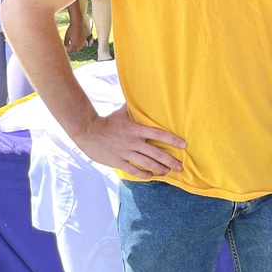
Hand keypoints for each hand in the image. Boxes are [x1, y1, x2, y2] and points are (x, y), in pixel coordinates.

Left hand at [63, 21, 89, 52]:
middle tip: (68, 48)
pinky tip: (76, 43)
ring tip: (72, 46)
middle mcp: (79, 44)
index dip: (68, 50)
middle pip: (76, 50)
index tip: (65, 49)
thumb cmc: (71, 30)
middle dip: (72, 50)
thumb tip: (66, 47)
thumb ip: (66, 43)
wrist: (77, 24)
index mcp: (75, 44)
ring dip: (76, 48)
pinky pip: (82, 45)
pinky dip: (79, 45)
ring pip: (80, 48)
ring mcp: (83, 41)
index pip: (71, 50)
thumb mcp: (66, 37)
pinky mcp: (84, 39)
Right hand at [71, 105, 185, 178]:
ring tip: (168, 172)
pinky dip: (143, 174)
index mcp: (137, 129)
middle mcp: (133, 142)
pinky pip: (133, 170)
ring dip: (160, 169)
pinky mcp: (117, 161)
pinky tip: (150, 175)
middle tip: (181, 167)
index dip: (173, 140)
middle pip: (157, 153)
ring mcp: (126, 152)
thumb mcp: (123, 113)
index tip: (184, 145)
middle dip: (171, 161)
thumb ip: (135, 109)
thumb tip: (143, 96)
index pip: (159, 134)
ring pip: (147, 163)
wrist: (87, 131)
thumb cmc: (107, 121)